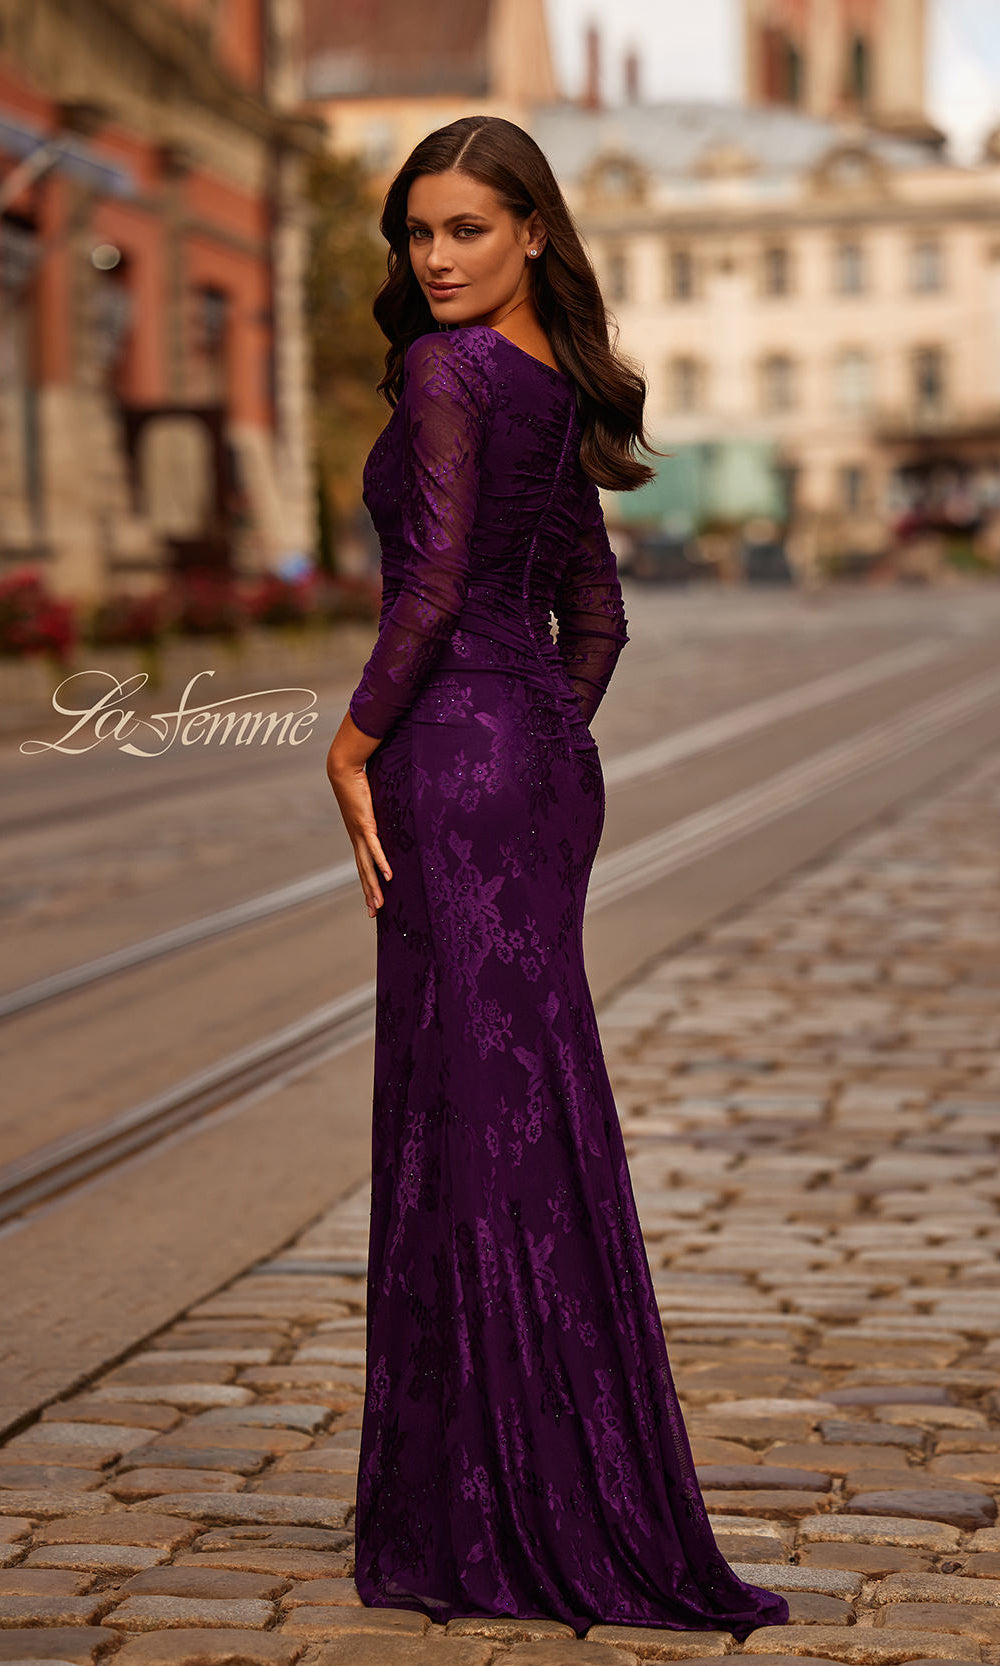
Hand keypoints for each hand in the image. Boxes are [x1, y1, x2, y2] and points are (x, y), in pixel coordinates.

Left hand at [326, 714, 392, 918]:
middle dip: (369, 893)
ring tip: (379, 905)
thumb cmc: (357, 782)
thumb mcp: (370, 801)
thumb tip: (385, 809)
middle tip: (374, 913)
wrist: (343, 770)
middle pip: (363, 871)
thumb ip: (378, 808)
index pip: (363, 864)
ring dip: (373, 886)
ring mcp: (360, 834)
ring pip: (367, 866)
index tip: (372, 900)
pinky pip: (376, 848)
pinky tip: (388, 877)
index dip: (367, 883)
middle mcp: (357, 838)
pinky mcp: (365, 825)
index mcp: (358, 835)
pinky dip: (381, 863)